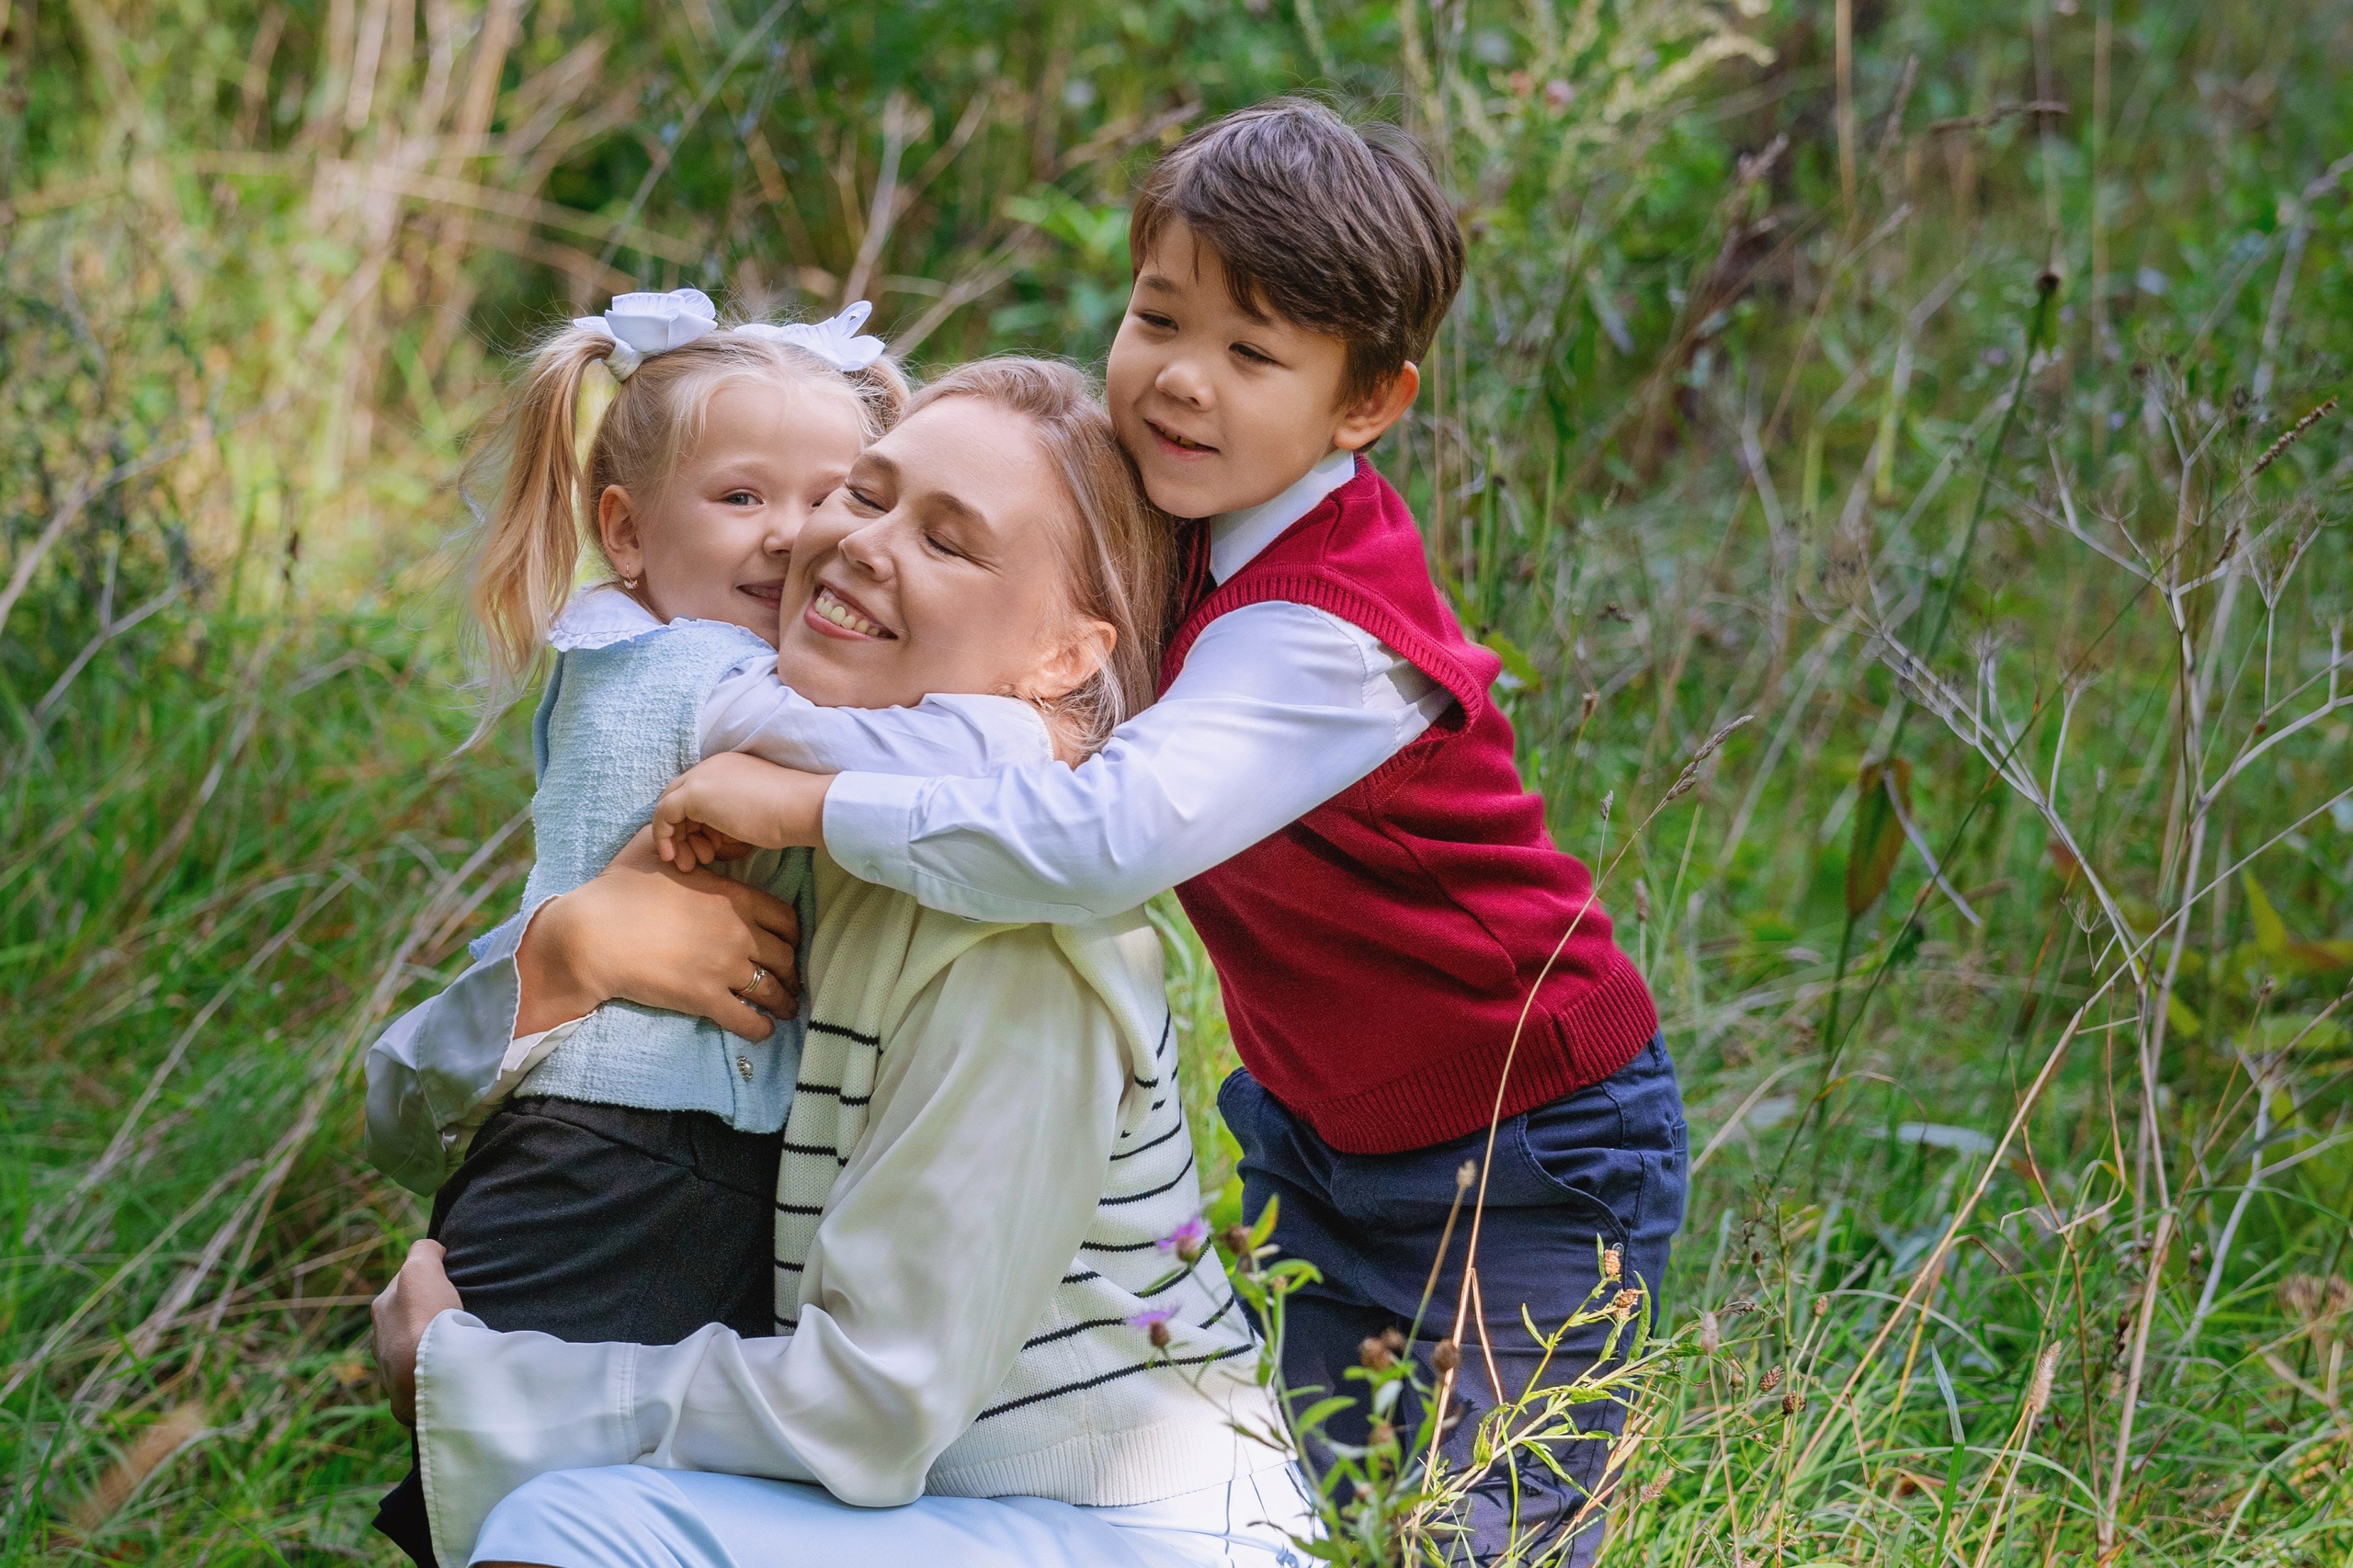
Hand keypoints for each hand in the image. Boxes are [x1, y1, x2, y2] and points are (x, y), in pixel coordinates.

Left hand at [372, 1239, 461, 1426]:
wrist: (431, 1375)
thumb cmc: (426, 1320)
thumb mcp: (421, 1270)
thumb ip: (423, 1251)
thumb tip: (431, 1249)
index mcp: (381, 1308)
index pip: (405, 1284)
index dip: (428, 1281)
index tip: (450, 1286)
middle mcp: (379, 1339)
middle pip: (407, 1319)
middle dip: (426, 1316)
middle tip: (457, 1315)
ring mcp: (390, 1372)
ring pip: (413, 1351)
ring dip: (429, 1347)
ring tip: (457, 1345)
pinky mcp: (405, 1400)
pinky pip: (421, 1380)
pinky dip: (434, 1373)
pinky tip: (451, 1370)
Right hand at [517, 827, 799, 1039]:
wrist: (594, 934)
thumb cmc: (619, 890)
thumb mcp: (653, 851)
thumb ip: (678, 841)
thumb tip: (682, 827)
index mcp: (734, 897)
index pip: (785, 917)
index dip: (792, 933)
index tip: (789, 942)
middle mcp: (738, 933)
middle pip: (785, 956)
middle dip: (792, 970)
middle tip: (791, 980)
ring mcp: (724, 967)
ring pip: (772, 990)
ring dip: (783, 1002)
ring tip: (786, 1009)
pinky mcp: (705, 998)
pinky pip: (746, 1019)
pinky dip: (760, 1028)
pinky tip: (763, 1030)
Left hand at [652, 753, 834, 872]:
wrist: (801, 807)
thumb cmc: (790, 814)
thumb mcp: (754, 811)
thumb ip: (730, 817)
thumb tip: (715, 839)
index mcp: (727, 766)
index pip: (698, 794)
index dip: (698, 824)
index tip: (712, 848)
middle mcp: (710, 766)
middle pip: (679, 799)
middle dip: (682, 832)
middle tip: (694, 859)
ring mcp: (701, 777)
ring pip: (669, 808)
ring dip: (676, 840)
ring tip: (690, 864)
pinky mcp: (693, 793)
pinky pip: (664, 814)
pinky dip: (665, 838)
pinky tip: (673, 857)